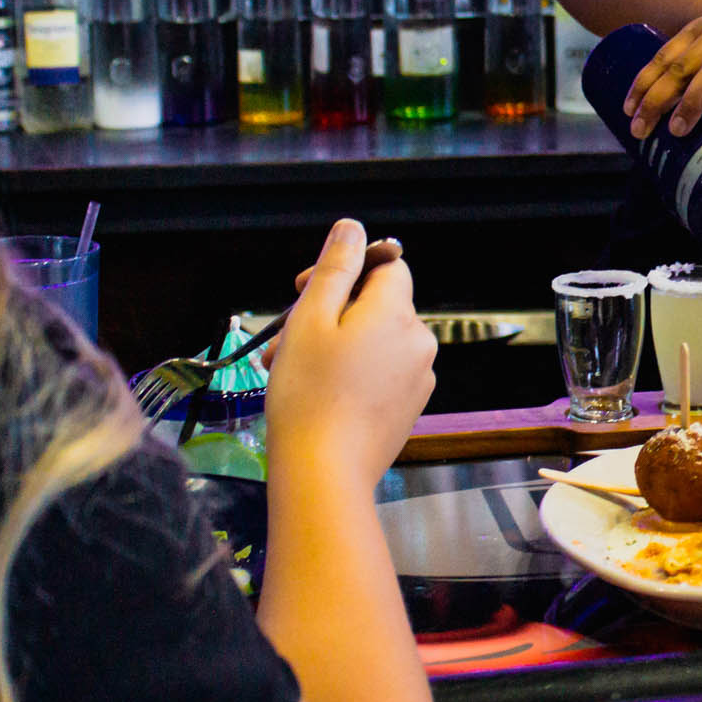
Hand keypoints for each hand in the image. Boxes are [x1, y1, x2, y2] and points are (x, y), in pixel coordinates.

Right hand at [264, 219, 436, 486]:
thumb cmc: (309, 392)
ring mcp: (418, 378)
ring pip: (373, 342)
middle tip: (281, 337)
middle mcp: (420, 341)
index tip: (302, 289)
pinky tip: (312, 392)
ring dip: (330, 344)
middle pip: (376, 305)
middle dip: (327, 312)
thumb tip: (353, 228)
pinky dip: (348, 372)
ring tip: (285, 368)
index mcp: (398, 313)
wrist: (325, 472)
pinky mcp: (408, 407)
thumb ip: (335, 268)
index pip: (386, 267)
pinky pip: (380, 373)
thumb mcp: (311, 319)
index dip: (345, 270)